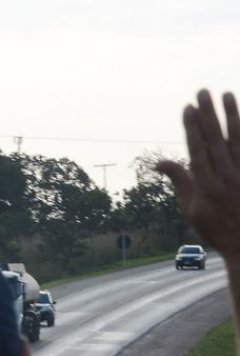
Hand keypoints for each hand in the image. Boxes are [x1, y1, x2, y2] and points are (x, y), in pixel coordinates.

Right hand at [157, 90, 239, 261]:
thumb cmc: (215, 227)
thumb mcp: (190, 207)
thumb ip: (179, 180)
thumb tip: (160, 162)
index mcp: (205, 184)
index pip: (197, 148)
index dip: (191, 127)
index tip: (187, 107)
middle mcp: (225, 175)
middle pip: (216, 138)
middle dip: (208, 113)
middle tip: (203, 91)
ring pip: (238, 138)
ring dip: (232, 114)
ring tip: (227, 94)